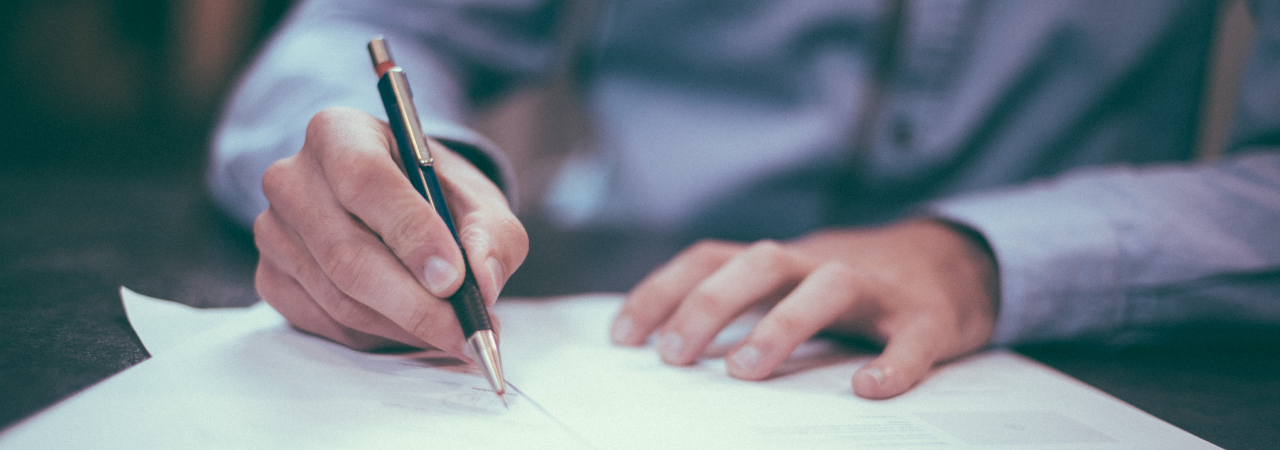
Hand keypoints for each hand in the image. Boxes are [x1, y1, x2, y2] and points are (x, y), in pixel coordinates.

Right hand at [253, 107, 526, 354]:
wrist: (396, 206)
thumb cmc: (436, 195)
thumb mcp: (478, 200)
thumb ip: (492, 234)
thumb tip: (482, 281)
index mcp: (339, 133)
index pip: (365, 180)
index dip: (411, 233)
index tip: (453, 278)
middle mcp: (292, 178)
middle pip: (347, 253)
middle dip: (415, 303)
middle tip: (465, 330)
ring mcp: (274, 232)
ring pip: (340, 298)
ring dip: (405, 326)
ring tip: (454, 333)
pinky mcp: (271, 278)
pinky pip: (327, 324)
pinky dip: (379, 337)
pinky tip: (414, 328)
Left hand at [611, 219, 997, 398]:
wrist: (957, 261)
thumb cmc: (854, 287)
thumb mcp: (790, 285)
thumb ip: (741, 305)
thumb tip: (667, 347)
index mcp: (782, 262)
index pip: (711, 258)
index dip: (662, 291)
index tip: (622, 337)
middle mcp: (821, 263)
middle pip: (760, 262)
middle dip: (710, 304)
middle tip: (673, 356)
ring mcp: (877, 288)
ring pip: (828, 286)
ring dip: (782, 324)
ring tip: (745, 371)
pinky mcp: (929, 317)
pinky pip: (912, 338)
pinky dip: (893, 363)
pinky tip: (870, 389)